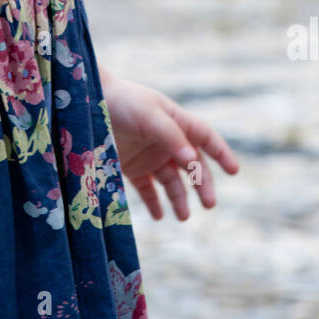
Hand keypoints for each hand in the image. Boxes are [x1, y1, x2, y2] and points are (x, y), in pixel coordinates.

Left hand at [102, 77, 239, 220]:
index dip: (221, 153)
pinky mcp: (130, 167)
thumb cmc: (120, 101)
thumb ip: (171, 136)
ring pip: (171, 181)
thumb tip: (192, 158)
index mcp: (175, 121)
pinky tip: (159, 216)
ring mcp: (148, 155)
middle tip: (209, 204)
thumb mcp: (148, 115)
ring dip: (179, 199)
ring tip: (183, 217)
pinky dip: (154, 203)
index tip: (234, 171)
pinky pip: (147, 190)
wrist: (84, 103)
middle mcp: (166, 140)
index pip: (205, 138)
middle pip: (192, 165)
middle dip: (202, 184)